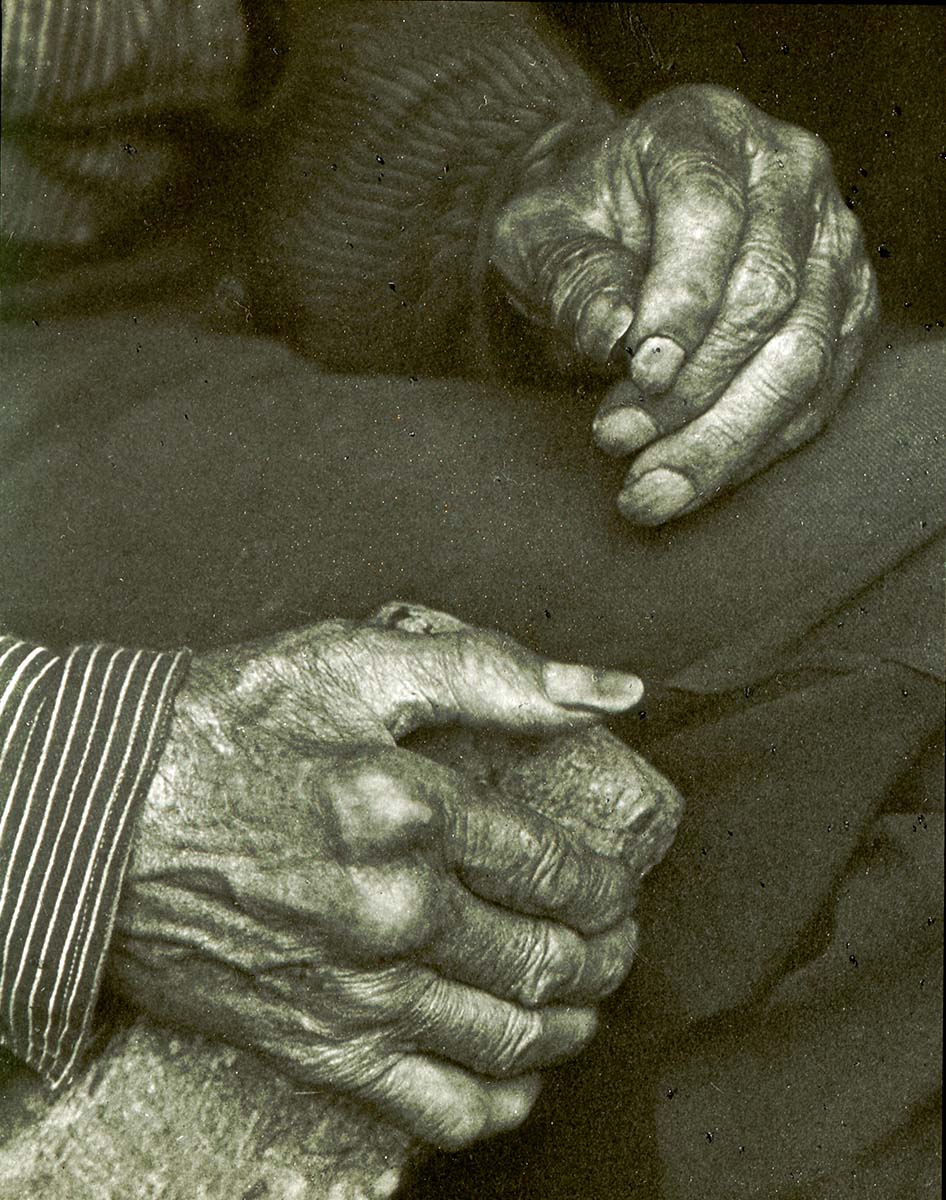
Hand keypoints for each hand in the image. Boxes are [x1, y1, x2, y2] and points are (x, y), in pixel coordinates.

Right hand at [110, 607, 643, 1148]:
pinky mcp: (312, 1044)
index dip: (604, 883)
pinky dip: (497, 1102)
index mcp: (412, 811)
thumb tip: (610, 691)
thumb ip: (491, 674)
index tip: (613, 882)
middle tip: (613, 939)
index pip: (555, 869)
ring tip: (583, 1000)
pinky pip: (435, 1106)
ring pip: (509, 1037)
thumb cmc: (221, 729)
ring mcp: (353, 989)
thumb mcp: (353, 664)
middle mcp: (393, 911)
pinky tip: (515, 1078)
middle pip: (545, 960)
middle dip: (603, 954)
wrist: (92, 815)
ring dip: (569, 1023)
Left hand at [492, 84, 878, 523]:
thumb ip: (571, 277)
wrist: (615, 230)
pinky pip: (815, 397)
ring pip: (802, 358)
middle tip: (617, 441)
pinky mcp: (841, 315)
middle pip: (767, 296)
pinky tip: (691, 481)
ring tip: (649, 489)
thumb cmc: (576, 229)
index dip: (679, 303)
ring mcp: (829, 247)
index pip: (710, 216)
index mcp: (705, 132)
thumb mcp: (539, 239)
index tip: (636, 372)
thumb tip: (617, 332)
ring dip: (723, 438)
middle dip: (690, 388)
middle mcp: (787, 176)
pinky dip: (753, 451)